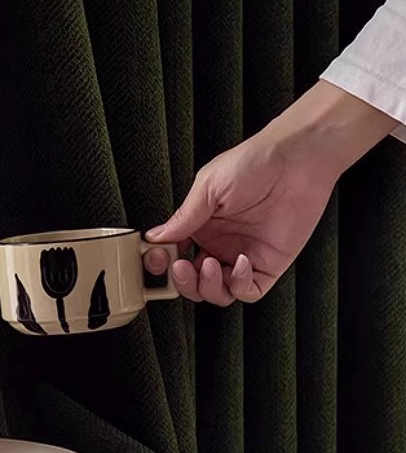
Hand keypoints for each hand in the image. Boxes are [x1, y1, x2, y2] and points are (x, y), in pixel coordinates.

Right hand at [144, 81, 396, 304]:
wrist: (297, 160)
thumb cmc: (254, 162)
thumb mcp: (209, 186)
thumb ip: (184, 217)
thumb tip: (156, 237)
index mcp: (201, 224)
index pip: (175, 254)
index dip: (164, 263)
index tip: (158, 259)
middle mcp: (220, 243)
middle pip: (193, 280)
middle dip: (183, 282)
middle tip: (181, 269)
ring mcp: (243, 255)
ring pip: (218, 292)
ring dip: (208, 287)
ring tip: (209, 265)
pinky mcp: (269, 264)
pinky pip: (249, 290)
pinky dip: (239, 284)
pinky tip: (240, 262)